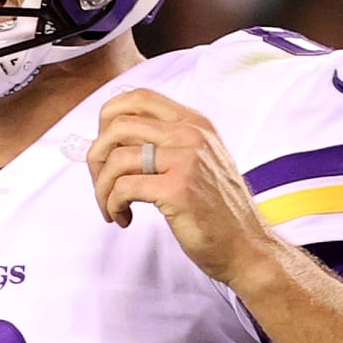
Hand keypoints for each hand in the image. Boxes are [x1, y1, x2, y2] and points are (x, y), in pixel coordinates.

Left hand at [85, 88, 278, 285]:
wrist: (245, 244)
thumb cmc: (216, 208)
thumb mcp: (198, 159)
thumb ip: (165, 141)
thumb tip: (111, 137)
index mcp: (194, 122)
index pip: (137, 98)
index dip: (108, 119)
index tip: (105, 147)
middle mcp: (190, 135)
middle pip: (118, 126)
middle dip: (96, 158)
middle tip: (101, 184)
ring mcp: (185, 160)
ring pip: (116, 159)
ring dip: (102, 188)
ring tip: (112, 207)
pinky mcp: (177, 190)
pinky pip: (123, 188)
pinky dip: (113, 205)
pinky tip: (123, 217)